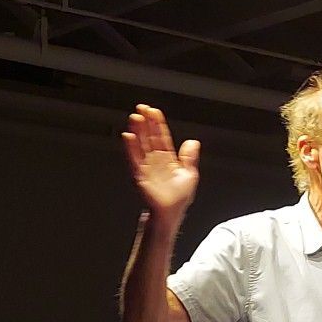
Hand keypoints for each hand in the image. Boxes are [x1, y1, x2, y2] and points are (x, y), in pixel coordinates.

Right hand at [122, 104, 199, 219]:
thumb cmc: (179, 198)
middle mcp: (156, 160)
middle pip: (150, 138)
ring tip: (135, 117)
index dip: (158, 124)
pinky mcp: (141, 175)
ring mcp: (147, 167)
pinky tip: (129, 136)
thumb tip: (193, 142)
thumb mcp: (190, 175)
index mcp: (168, 159)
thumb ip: (190, 157)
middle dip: (146, 123)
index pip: (162, 137)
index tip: (154, 112)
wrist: (171, 213)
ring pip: (141, 145)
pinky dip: (131, 148)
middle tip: (142, 108)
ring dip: (138, 131)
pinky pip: (135, 159)